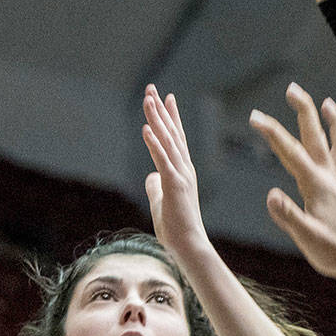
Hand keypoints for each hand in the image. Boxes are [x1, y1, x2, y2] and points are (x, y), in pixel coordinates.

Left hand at [141, 86, 210, 258]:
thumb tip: (150, 176)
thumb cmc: (176, 228)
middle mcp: (185, 168)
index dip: (170, 117)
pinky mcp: (175, 185)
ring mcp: (181, 175)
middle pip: (172, 133)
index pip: (176, 138)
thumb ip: (156, 187)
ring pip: (168, 141)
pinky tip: (147, 128)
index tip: (166, 97)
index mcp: (182, 171)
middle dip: (161, 110)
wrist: (188, 245)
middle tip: (153, 89)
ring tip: (148, 99)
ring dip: (158, 119)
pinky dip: (155, 144)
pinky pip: (163, 160)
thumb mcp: (161, 202)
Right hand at [249, 84, 335, 296]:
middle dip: (302, 110)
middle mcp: (328, 177)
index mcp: (316, 186)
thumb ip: (288, 216)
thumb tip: (271, 195)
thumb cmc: (334, 252)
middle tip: (291, 88)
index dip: (272, 132)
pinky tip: (331, 137)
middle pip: (314, 136)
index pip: (290, 152)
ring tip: (324, 101)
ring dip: (328, 120)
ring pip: (334, 142)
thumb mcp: (307, 237)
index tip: (255, 117)